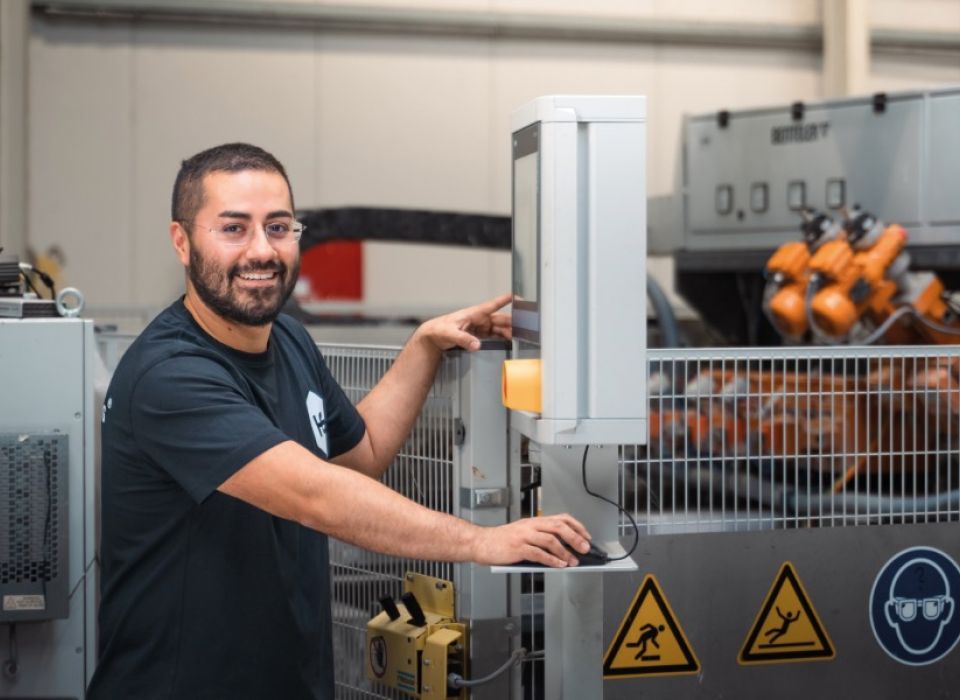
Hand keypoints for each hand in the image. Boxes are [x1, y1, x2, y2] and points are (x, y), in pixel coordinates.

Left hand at [417, 293, 511, 352]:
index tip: (517, 298)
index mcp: (474, 313)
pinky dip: (502, 337)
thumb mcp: (450, 333)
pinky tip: (508, 340)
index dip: (505, 300)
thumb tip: (477, 345)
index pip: (493, 305)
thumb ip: (464, 339)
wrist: (432, 336)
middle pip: (500, 319)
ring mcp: (479, 326)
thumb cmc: (439, 329)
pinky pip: (493, 334)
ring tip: (519, 336)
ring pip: (498, 327)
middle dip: (513, 322)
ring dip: (508, 331)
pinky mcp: (478, 334)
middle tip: (525, 326)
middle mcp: (479, 318)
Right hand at [472, 513, 591, 566]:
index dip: (576, 526)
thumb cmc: (501, 541)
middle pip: (558, 527)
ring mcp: (524, 536)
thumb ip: (540, 538)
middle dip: (575, 538)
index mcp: (534, 521)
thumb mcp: (523, 533)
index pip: (560, 518)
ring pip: (550, 540)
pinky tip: (558, 565)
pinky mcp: (517, 548)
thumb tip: (563, 549)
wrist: (480, 543)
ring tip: (573, 561)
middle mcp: (530, 526)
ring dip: (565, 551)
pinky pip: (538, 553)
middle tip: (585, 548)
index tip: (586, 536)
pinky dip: (551, 560)